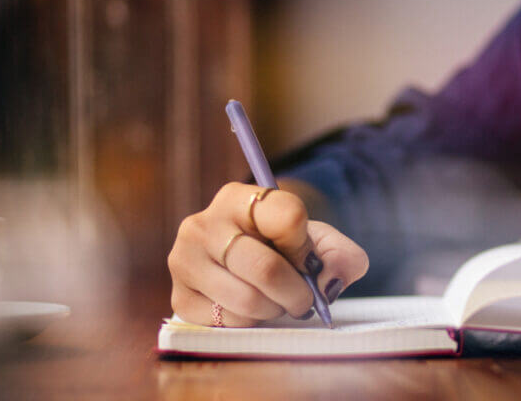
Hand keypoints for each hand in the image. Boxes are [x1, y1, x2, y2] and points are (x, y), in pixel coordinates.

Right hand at [168, 182, 368, 326]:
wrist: (247, 264)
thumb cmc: (286, 250)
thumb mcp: (321, 243)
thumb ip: (342, 258)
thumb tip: (326, 283)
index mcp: (239, 197)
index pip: (288, 216)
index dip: (306, 248)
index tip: (308, 260)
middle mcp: (203, 224)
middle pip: (266, 269)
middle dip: (296, 293)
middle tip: (303, 299)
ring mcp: (184, 260)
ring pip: (246, 300)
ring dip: (274, 310)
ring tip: (275, 300)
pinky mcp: (179, 296)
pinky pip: (227, 321)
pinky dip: (249, 322)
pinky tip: (249, 307)